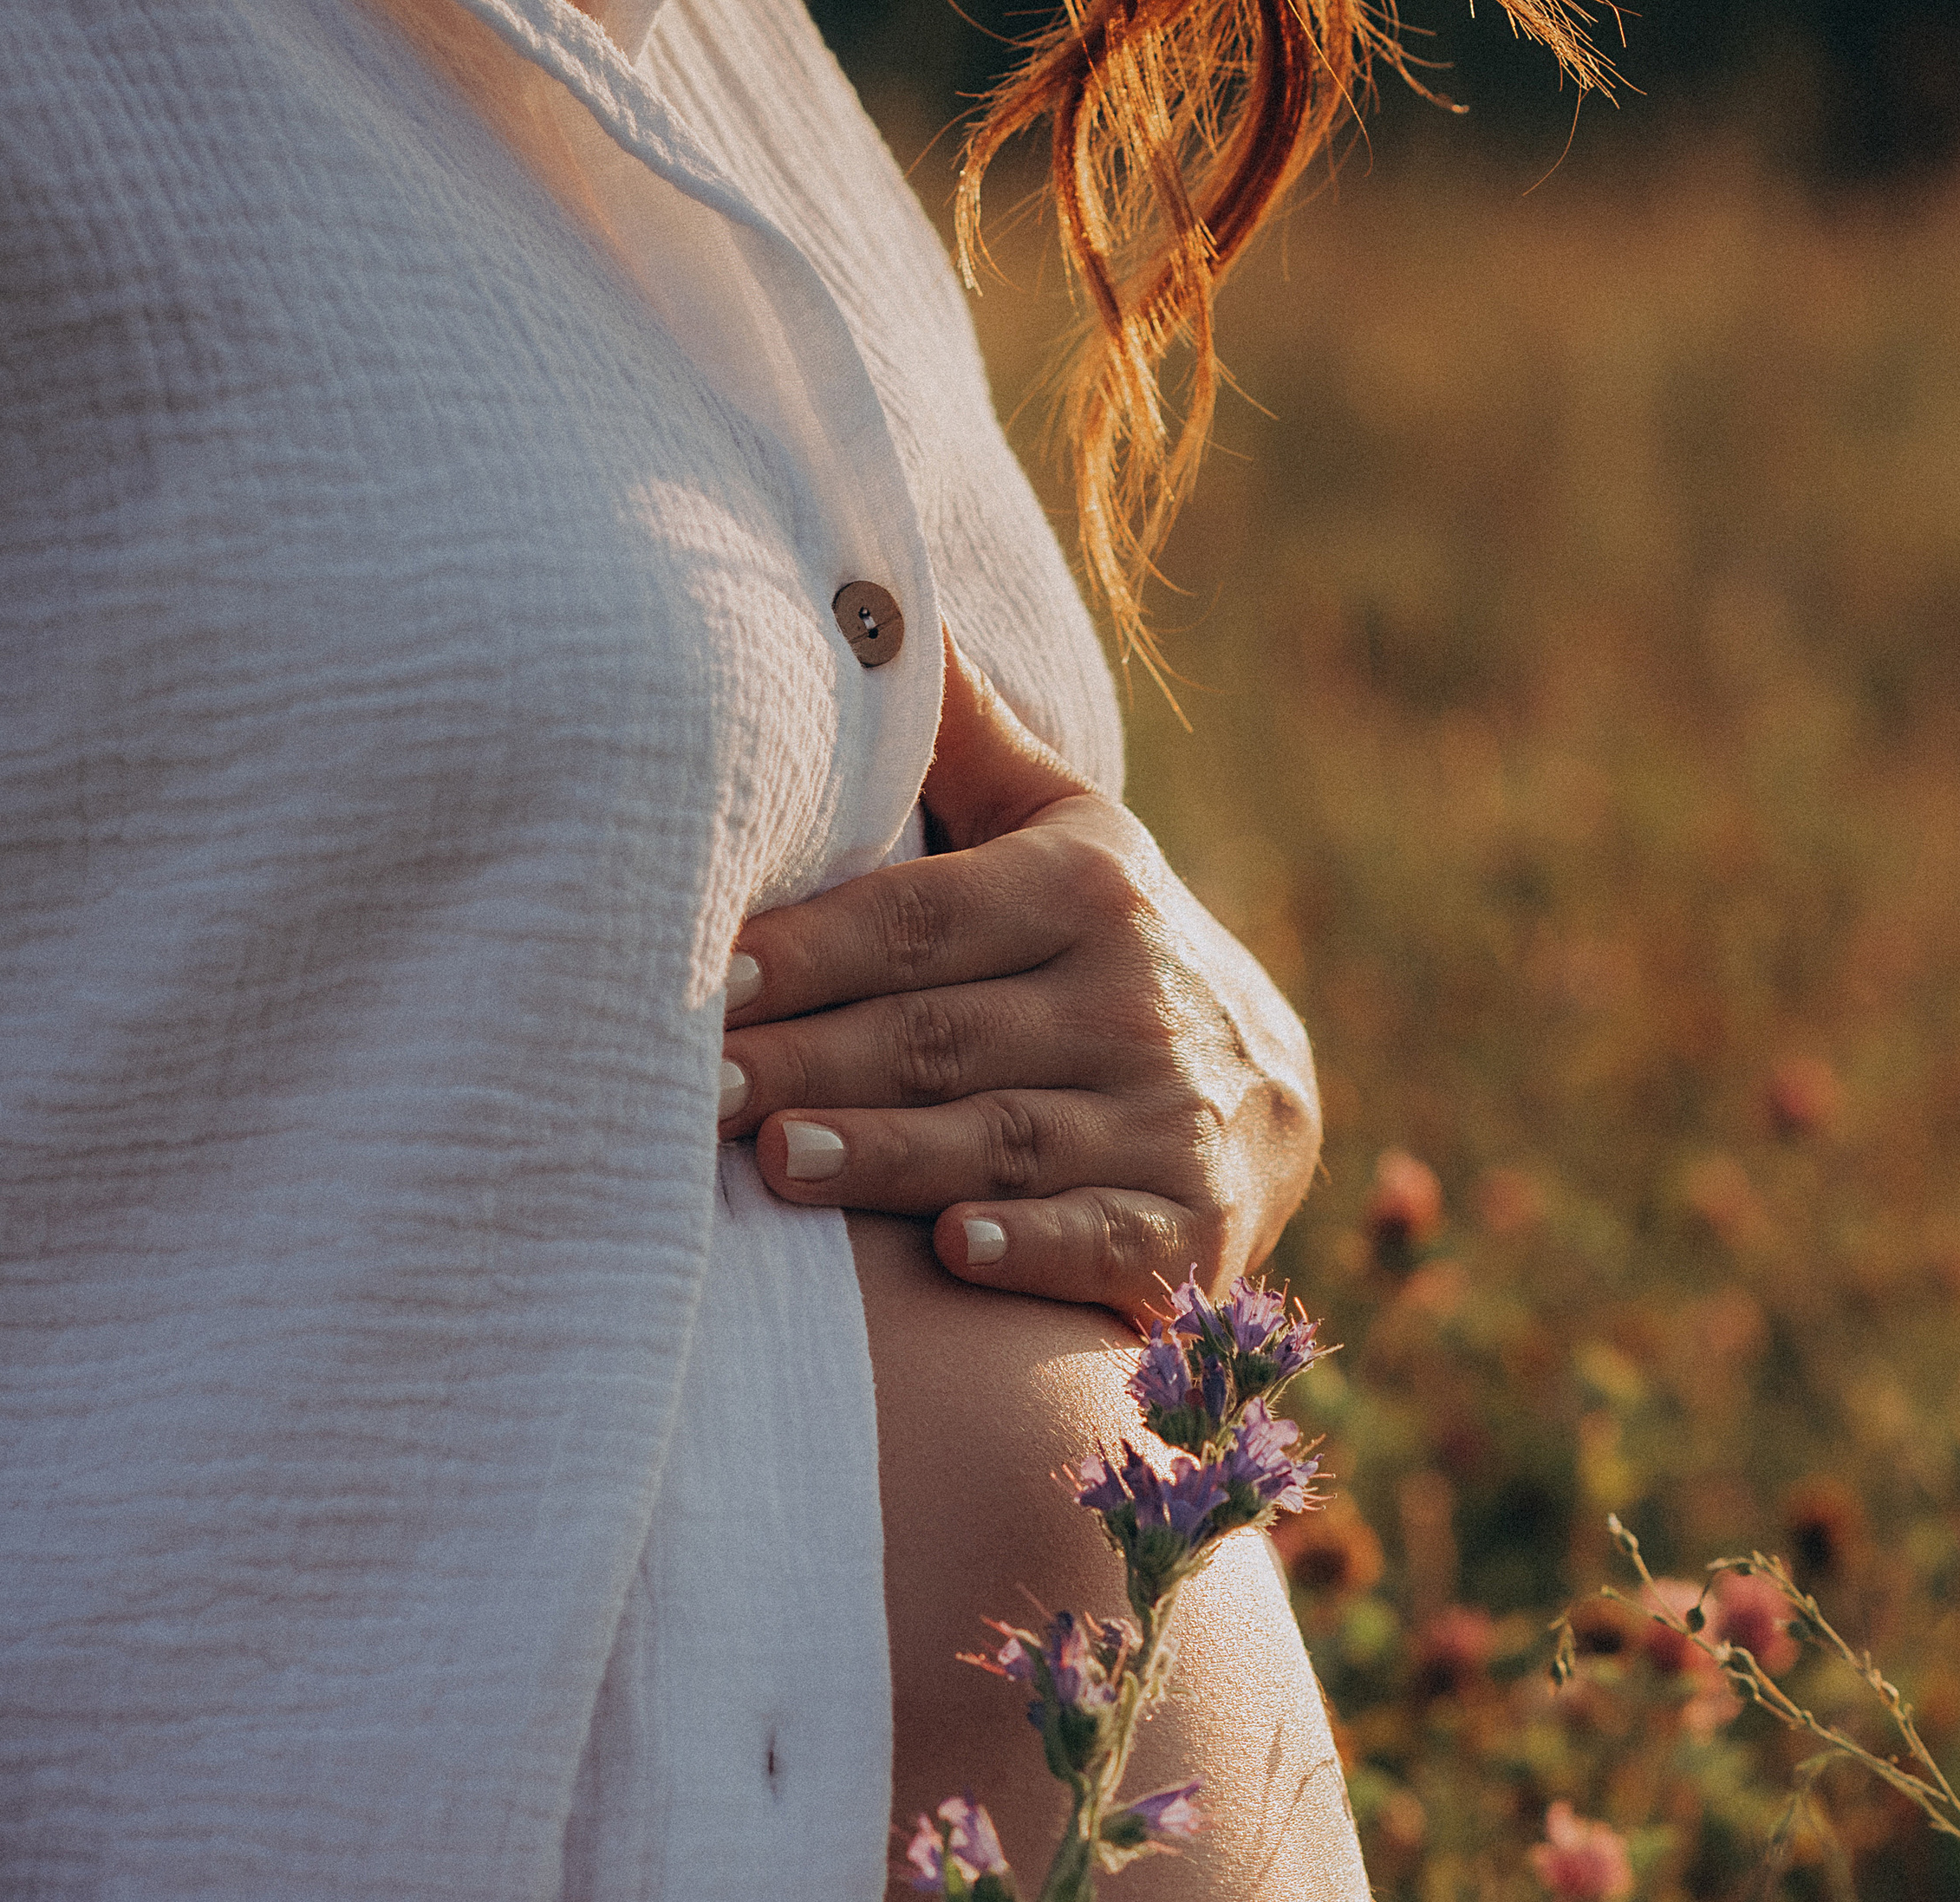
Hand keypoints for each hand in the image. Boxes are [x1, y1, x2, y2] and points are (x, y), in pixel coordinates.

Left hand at [720, 633, 1319, 1326]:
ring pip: (1001, 1138)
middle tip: (693, 1086)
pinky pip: (1103, 1238)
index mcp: (1083, 891)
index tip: (713, 971)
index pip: (922, 920)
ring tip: (776, 1160)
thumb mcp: (1060, 835)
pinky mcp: (1191, 1230)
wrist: (1266, 1102)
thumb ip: (963, 740)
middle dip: (812, 1061)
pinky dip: (1033, 1245)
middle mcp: (1133, 1001)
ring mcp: (1168, 1121)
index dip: (815, 947)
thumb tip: (870, 588)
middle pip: (941, 1035)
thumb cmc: (1102, 956)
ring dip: (888, 1154)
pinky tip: (957, 1254)